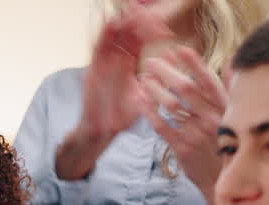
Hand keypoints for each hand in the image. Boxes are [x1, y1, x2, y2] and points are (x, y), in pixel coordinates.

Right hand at [58, 7, 171, 178]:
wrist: (102, 129)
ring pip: (112, 34)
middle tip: (146, 12)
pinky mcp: (93, 66)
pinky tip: (111, 23)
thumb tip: (176, 63)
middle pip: (127, 32)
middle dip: (137, 20)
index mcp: (130, 63)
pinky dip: (103, 33)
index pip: (142, 40)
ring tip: (132, 11)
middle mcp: (117, 59)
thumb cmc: (123, 116)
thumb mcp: (145, 97)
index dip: (152, 31)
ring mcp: (104, 62)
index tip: (164, 31)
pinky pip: (97, 46)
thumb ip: (157, 81)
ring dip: (122, 21)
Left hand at [139, 46, 227, 204]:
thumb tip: (231, 61)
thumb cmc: (228, 145)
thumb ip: (231, 90)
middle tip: (152, 61)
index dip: (193, 63)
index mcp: (227, 110)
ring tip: (144, 78)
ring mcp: (197, 135)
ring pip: (171, 106)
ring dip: (155, 89)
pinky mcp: (183, 149)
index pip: (209, 80)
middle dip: (167, 71)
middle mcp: (213, 120)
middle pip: (186, 88)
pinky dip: (149, 111)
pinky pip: (162, 126)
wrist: (224, 183)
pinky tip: (140, 100)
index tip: (179, 49)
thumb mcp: (236, 117)